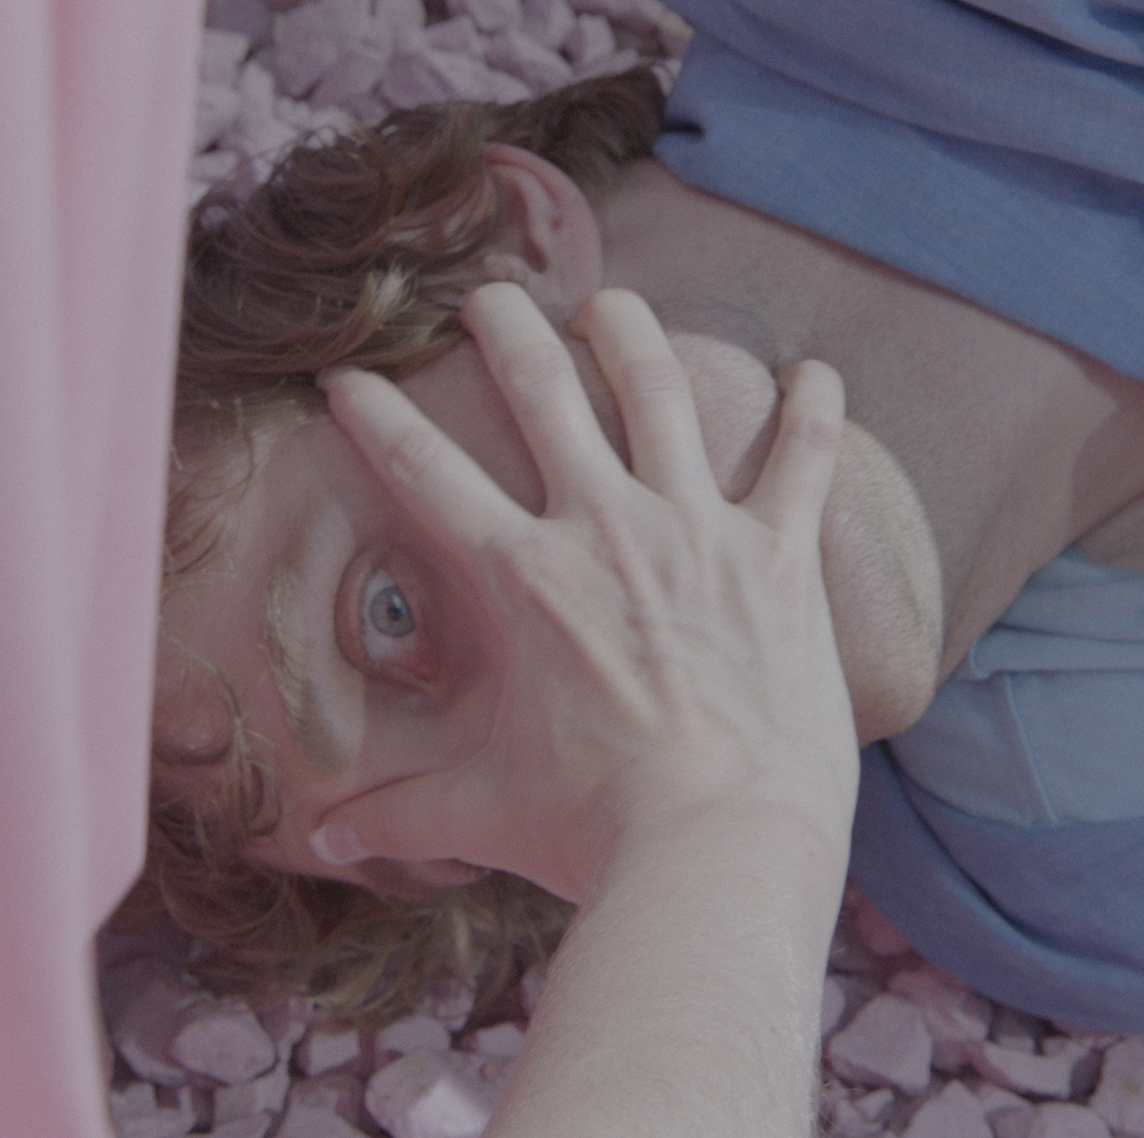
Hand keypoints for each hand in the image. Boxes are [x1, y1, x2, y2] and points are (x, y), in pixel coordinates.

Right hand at [310, 284, 859, 903]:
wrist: (722, 847)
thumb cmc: (598, 833)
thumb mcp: (484, 812)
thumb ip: (401, 813)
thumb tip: (328, 841)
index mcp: (523, 580)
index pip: (424, 471)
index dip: (375, 415)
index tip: (345, 378)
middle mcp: (605, 530)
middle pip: (543, 390)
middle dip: (508, 328)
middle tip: (491, 296)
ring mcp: (697, 532)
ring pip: (660, 391)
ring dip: (632, 333)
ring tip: (613, 304)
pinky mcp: (779, 556)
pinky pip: (803, 456)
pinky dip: (813, 407)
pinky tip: (814, 370)